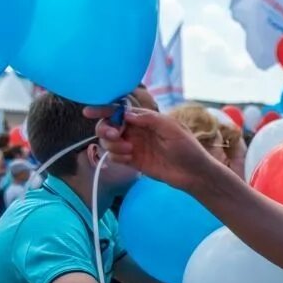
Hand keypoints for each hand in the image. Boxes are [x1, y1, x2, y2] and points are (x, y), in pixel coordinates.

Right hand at [84, 106, 220, 191]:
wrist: (193, 173)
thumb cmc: (187, 147)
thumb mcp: (171, 128)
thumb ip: (149, 119)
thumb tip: (125, 113)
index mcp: (145, 119)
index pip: (120, 110)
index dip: (104, 109)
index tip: (89, 112)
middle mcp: (136, 131)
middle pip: (109, 125)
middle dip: (106, 128)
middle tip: (115, 135)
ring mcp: (133, 146)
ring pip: (108, 141)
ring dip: (112, 144)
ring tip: (129, 150)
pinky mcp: (132, 161)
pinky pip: (114, 156)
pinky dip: (117, 156)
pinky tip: (130, 158)